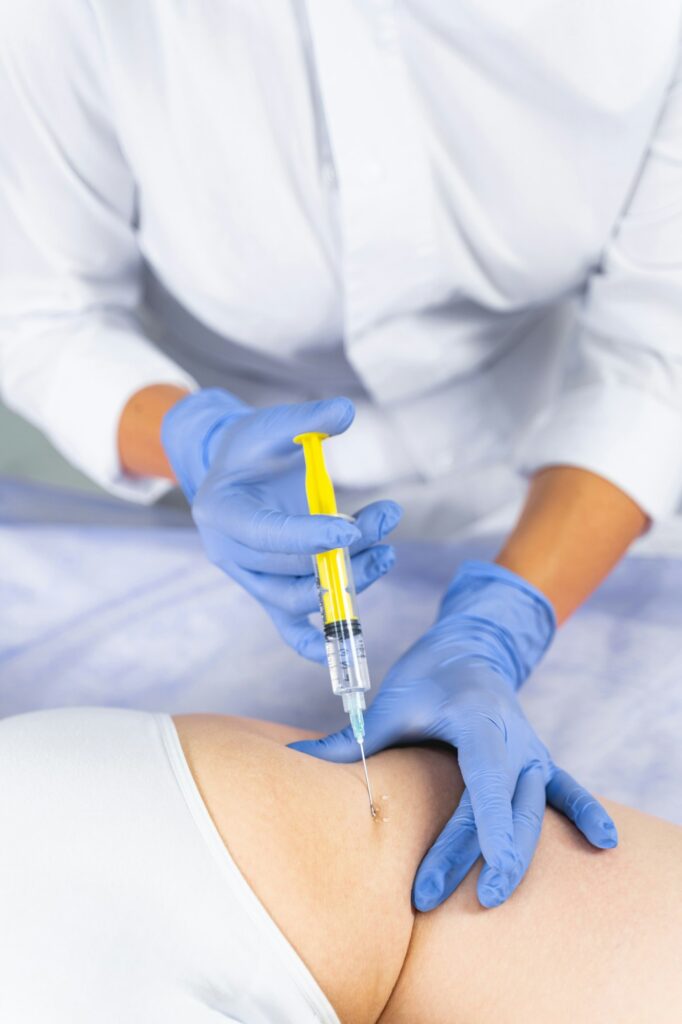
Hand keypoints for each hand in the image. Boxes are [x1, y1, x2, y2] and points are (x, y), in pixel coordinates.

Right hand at [162, 389, 401, 660]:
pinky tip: (340, 649)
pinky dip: (311, 641)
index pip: (268, 534)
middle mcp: (229, 553)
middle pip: (290, 568)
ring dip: (347, 580)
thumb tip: (345, 412)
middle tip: (385, 521)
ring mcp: (248, 577)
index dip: (310, 537)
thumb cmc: (254, 447)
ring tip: (387, 550)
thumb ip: (309, 418)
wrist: (234, 471)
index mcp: (222, 511)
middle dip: (344, 552)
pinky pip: (286, 626)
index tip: (352, 532)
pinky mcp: (267, 590)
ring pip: (298, 596)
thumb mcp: (276, 424)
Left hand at [291, 561, 616, 908]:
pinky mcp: (537, 759)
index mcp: (477, 720)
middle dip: (476, 858)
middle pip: (503, 809)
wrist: (469, 648)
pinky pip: (567, 789)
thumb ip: (352, 738)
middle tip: (433, 898)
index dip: (478, 830)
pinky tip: (606, 842)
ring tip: (492, 899)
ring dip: (514, 855)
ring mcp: (531, 750)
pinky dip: (586, 811)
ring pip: (531, 811)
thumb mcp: (391, 703)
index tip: (476, 870)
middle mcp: (513, 738)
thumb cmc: (428, 676)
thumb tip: (297, 761)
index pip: (483, 783)